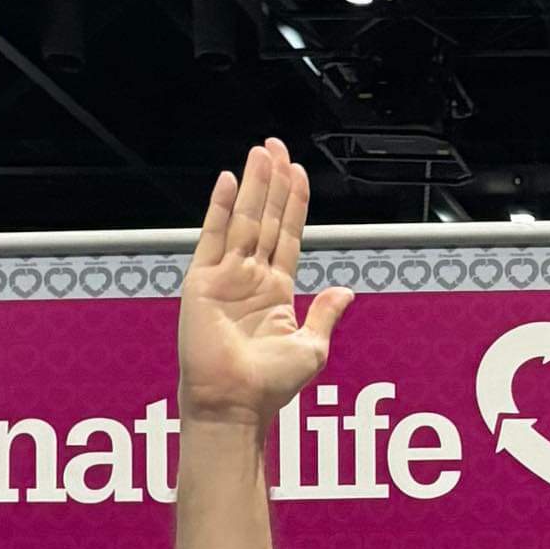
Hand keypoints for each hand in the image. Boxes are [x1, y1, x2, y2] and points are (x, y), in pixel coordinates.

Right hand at [180, 139, 353, 430]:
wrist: (236, 402)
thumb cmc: (271, 385)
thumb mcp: (311, 347)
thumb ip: (325, 313)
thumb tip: (346, 291)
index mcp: (276, 291)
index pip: (287, 236)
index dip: (293, 204)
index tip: (298, 172)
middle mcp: (250, 278)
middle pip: (265, 219)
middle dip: (273, 182)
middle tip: (276, 146)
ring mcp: (225, 277)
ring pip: (243, 220)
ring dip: (254, 185)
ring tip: (261, 152)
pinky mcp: (203, 281)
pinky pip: (213, 236)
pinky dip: (221, 207)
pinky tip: (230, 180)